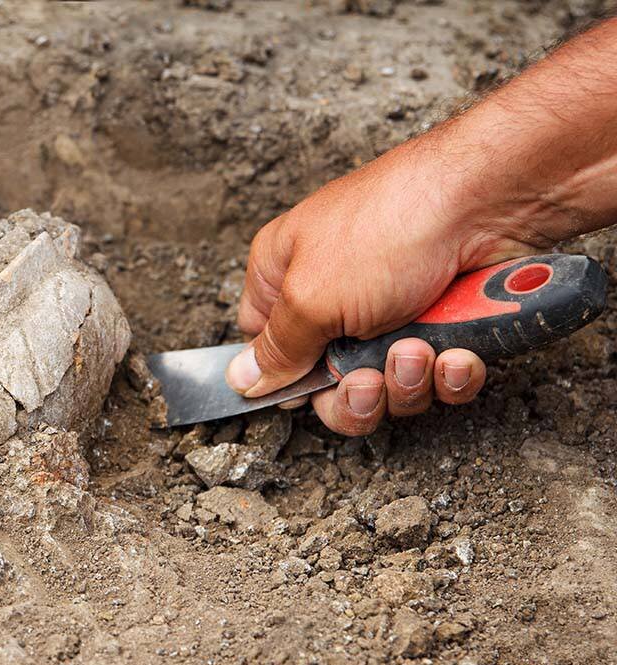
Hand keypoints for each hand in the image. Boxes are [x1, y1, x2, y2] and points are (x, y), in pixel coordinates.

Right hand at [226, 132, 544, 434]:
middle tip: (370, 380)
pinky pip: (438, 379)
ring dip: (407, 381)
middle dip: (355, 394)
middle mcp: (333, 296)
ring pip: (387, 387)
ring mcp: (391, 312)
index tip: (306, 390)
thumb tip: (243, 379)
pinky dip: (449, 375)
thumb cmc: (390, 225)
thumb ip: (276, 348)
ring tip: (420, 348)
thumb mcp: (311, 296)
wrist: (489, 202)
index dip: (283, 378)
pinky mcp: (443, 325)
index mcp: (284, 276)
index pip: (264, 346)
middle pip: (327, 383)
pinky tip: (457, 352)